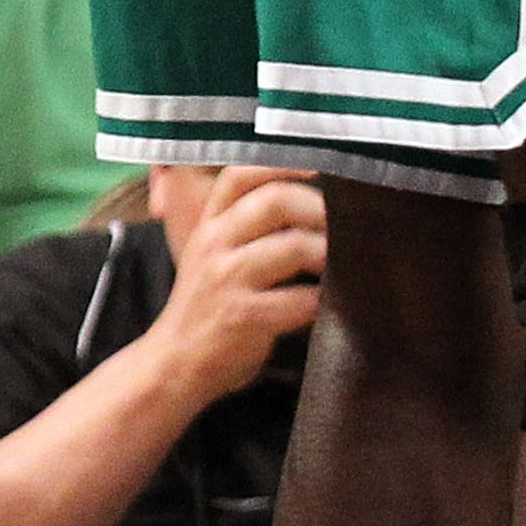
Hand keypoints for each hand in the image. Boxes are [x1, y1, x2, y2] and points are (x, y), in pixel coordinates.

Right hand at [147, 166, 325, 402]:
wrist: (176, 359)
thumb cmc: (211, 303)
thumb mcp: (217, 254)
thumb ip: (250, 225)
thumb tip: (317, 200)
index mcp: (211, 222)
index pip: (241, 175)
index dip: (284, 165)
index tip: (321, 169)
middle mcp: (215, 242)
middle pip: (275, 202)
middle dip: (321, 210)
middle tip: (349, 225)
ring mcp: (227, 279)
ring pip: (293, 247)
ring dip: (329, 255)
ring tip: (345, 266)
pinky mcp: (243, 316)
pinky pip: (300, 299)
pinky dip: (324, 300)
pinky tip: (330, 304)